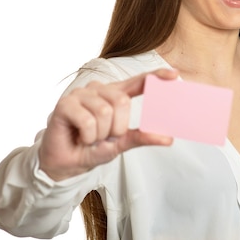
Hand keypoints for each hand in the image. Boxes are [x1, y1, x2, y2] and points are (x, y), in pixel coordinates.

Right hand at [38, 68, 177, 180]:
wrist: (66, 164)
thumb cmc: (92, 148)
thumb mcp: (121, 143)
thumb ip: (143, 137)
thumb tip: (168, 138)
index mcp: (114, 95)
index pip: (137, 81)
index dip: (155, 76)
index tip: (174, 75)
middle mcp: (98, 90)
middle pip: (121, 101)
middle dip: (116, 127)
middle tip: (104, 137)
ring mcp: (80, 94)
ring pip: (104, 112)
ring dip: (100, 134)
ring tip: (90, 138)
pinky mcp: (65, 104)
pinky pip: (88, 120)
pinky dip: (88, 136)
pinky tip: (80, 138)